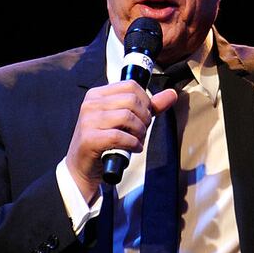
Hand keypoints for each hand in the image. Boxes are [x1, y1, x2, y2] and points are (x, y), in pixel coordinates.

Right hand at [65, 80, 177, 201]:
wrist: (82, 167)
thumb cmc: (103, 141)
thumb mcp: (125, 120)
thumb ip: (148, 107)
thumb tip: (171, 94)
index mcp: (98, 94)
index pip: (131, 85)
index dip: (145, 101)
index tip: (145, 115)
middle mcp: (91, 104)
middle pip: (132, 101)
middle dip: (144, 118)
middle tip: (142, 130)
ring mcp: (88, 121)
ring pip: (128, 117)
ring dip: (140, 132)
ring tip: (137, 139)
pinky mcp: (89, 139)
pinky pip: (120, 136)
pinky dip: (133, 144)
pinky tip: (133, 148)